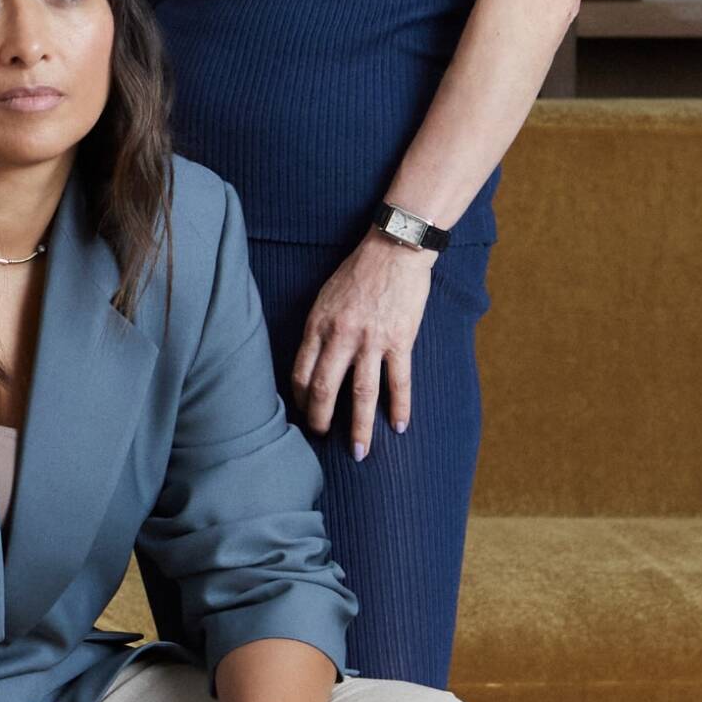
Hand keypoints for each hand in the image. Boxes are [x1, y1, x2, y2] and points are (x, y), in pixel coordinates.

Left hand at [291, 231, 433, 455]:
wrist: (395, 249)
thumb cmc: (358, 272)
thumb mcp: (325, 298)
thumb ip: (318, 330)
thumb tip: (312, 364)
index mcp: (318, 325)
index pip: (301, 373)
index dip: (300, 399)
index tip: (303, 413)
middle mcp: (342, 335)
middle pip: (325, 389)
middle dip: (321, 421)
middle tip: (322, 439)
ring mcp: (372, 340)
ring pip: (362, 393)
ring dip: (359, 427)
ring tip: (358, 452)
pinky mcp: (401, 340)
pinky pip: (399, 381)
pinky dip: (400, 407)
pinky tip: (399, 426)